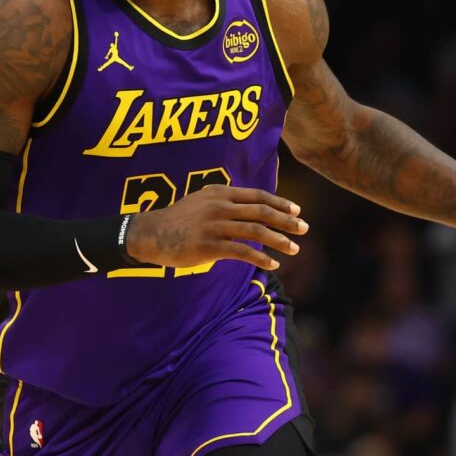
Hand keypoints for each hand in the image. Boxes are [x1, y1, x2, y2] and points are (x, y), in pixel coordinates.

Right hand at [125, 184, 306, 270]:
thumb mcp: (201, 200)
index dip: (280, 203)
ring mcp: (215, 226)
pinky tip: (272, 263)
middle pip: (262, 212)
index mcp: (220, 193)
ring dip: (279, 240)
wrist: (151, 233)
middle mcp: (220, 206)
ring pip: (256, 231)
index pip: (258, 196)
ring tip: (294, 248)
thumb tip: (247, 206)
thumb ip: (224, 200)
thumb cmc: (177, 219)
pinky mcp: (210, 246)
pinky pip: (242, 251)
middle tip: (304, 228)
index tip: (297, 211)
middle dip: (287, 221)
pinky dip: (261, 258)